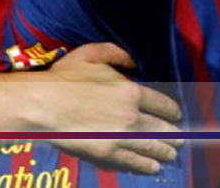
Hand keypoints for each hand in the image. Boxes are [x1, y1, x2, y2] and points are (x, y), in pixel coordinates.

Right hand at [37, 43, 181, 173]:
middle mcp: (132, 116)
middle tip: (179, 139)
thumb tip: (134, 62)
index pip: (163, 105)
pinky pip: (134, 162)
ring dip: (166, 152)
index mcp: (130, 91)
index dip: (173, 111)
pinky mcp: (108, 154)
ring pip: (153, 148)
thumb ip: (115, 53)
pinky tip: (153, 166)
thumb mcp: (88, 54)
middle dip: (174, 135)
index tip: (176, 115)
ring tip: (171, 154)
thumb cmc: (62, 78)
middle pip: (163, 129)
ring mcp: (121, 137)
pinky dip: (147, 165)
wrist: (40, 104)